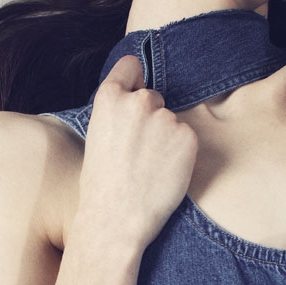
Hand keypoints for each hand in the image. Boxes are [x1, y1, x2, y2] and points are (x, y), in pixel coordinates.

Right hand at [77, 54, 197, 248]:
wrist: (116, 219)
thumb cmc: (102, 185)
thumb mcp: (97, 136)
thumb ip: (118, 113)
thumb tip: (139, 102)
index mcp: (109, 97)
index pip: (131, 65)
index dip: (134, 79)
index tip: (137, 90)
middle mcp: (138, 101)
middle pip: (154, 96)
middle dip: (151, 117)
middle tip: (138, 151)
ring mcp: (165, 117)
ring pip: (171, 120)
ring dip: (167, 137)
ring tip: (149, 167)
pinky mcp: (188, 136)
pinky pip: (187, 138)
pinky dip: (181, 153)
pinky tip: (164, 172)